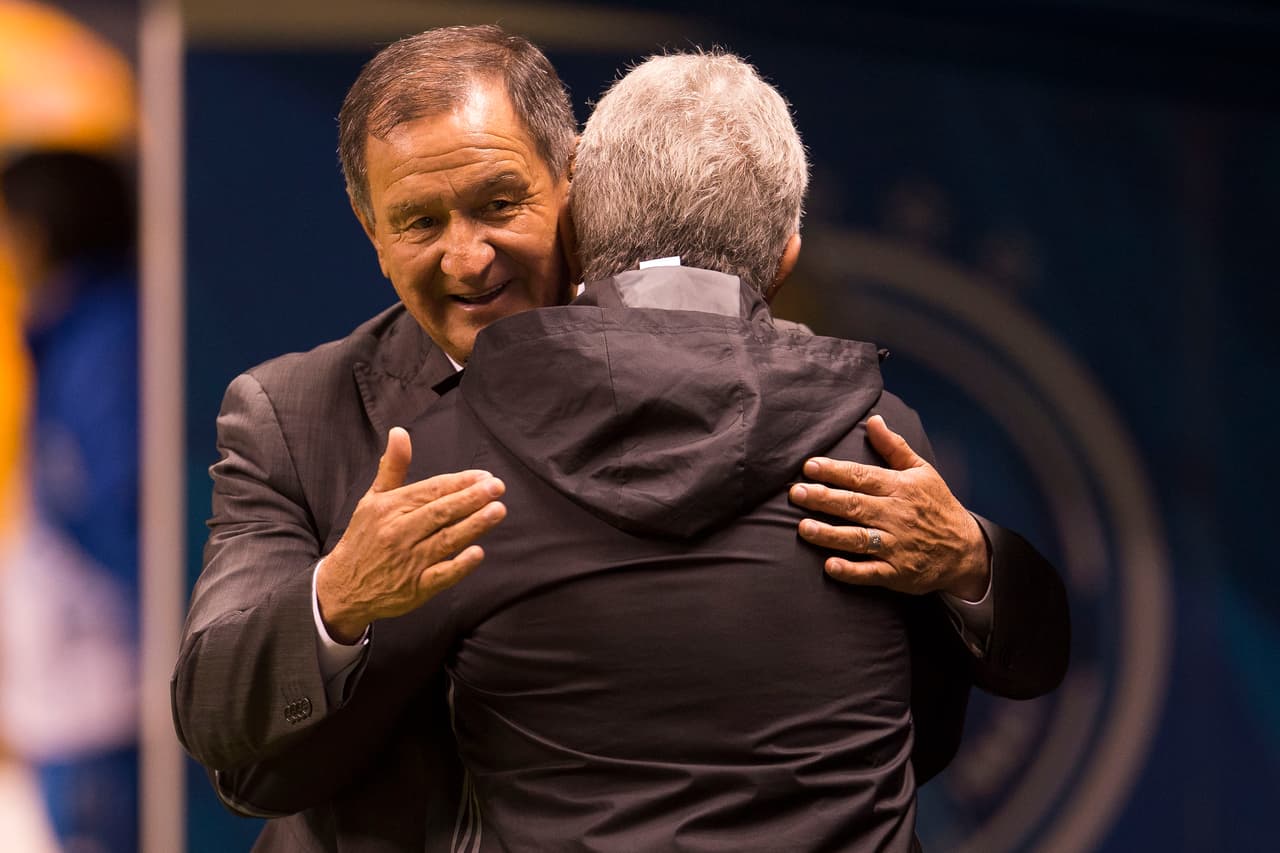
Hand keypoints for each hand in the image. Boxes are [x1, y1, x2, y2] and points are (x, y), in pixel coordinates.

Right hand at [316, 427, 506, 641]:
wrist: (343, 587)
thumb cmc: (365, 537)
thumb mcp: (373, 500)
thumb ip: (393, 467)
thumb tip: (399, 432)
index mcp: (390, 508)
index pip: (430, 491)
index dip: (459, 482)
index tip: (485, 476)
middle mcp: (399, 532)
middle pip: (440, 512)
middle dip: (471, 498)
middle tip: (497, 487)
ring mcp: (408, 562)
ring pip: (445, 540)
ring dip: (473, 525)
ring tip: (498, 510)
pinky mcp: (415, 589)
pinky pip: (440, 576)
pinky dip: (459, 566)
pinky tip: (478, 553)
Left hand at [789, 415, 988, 598]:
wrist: (966, 549)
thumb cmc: (937, 506)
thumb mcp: (922, 471)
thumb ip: (894, 447)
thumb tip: (873, 419)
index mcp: (899, 488)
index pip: (862, 476)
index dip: (834, 471)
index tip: (809, 467)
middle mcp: (895, 515)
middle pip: (854, 505)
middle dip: (823, 498)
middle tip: (796, 493)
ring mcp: (896, 545)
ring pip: (858, 538)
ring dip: (829, 534)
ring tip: (804, 528)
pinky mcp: (897, 573)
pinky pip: (871, 572)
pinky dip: (851, 570)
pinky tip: (830, 566)